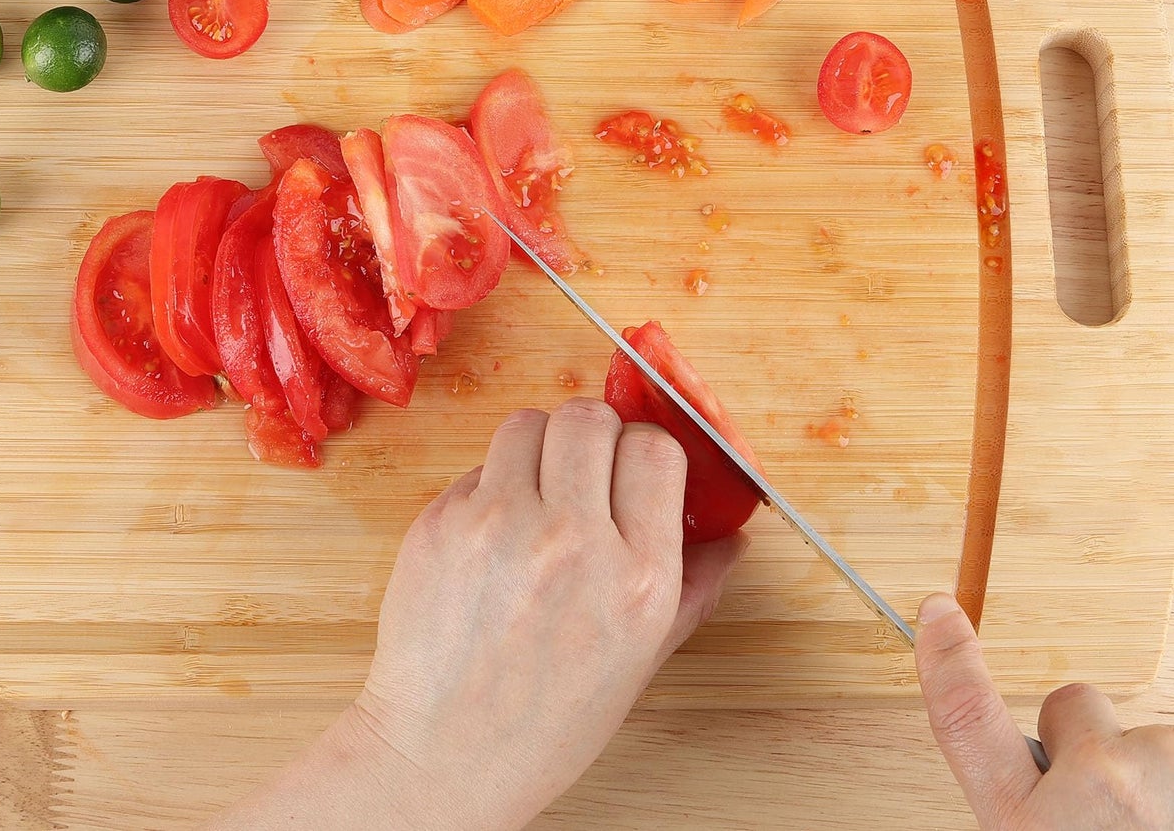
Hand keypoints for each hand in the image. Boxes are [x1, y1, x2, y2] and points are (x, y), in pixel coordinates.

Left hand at [346, 399, 744, 830]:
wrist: (442, 755)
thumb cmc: (544, 721)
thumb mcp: (641, 660)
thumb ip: (692, 586)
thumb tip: (731, 537)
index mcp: (636, 577)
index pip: (655, 450)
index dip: (644, 450)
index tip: (632, 467)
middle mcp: (571, 540)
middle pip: (589, 418)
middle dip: (591, 435)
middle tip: (582, 470)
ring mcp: (500, 524)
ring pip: (528, 422)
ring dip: (537, 447)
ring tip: (535, 492)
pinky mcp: (443, 521)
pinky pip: (479, 465)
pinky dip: (491, 485)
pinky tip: (494, 534)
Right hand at [915, 592, 1173, 828]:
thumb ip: (1032, 813)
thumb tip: (1041, 775)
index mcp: (1029, 829)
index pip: (965, 719)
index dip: (947, 660)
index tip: (941, 615)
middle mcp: (1095, 790)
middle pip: (1073, 710)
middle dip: (1092, 740)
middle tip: (1115, 807)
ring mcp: (1162, 777)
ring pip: (1152, 740)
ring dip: (1160, 779)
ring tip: (1161, 827)